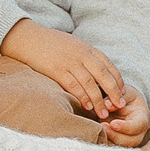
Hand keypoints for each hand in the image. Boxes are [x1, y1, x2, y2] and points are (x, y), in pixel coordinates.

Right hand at [2, 21, 130, 115]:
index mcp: (87, 48)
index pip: (109, 65)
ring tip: (104, 113)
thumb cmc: (49, 43)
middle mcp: (81, 54)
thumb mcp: (72, 44)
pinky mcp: (56, 69)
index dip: (118, 80)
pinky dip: (82, 97)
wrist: (27, 37)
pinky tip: (87, 106)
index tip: (122, 92)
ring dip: (99, 100)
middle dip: (114, 92)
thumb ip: (85, 56)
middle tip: (119, 105)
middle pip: (104, 75)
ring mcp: (69, 62)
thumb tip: (96, 72)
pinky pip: (73, 85)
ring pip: (90, 83)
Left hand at [100, 89, 149, 147]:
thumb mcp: (125, 93)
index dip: (126, 127)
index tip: (113, 123)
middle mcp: (138, 133)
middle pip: (130, 141)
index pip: (138, 126)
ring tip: (98, 131)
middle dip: (115, 136)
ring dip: (108, 141)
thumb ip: (117, 97)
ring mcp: (128, 140)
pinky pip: (112, 147)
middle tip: (102, 126)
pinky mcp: (118, 143)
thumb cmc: (126, 98)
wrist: (125, 105)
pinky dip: (104, 143)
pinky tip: (96, 136)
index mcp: (142, 118)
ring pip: (120, 146)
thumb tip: (107, 105)